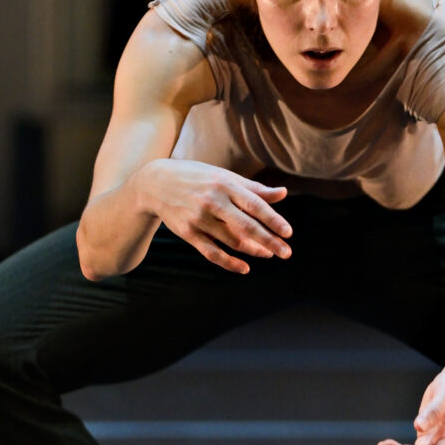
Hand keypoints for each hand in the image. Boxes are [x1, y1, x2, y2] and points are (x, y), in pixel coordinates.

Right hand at [140, 159, 292, 274]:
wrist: (156, 183)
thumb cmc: (197, 177)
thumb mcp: (225, 176)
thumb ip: (254, 188)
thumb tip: (283, 194)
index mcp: (225, 184)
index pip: (255, 205)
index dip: (273, 220)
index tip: (288, 233)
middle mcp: (213, 201)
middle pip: (246, 226)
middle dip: (269, 241)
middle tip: (286, 253)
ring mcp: (199, 218)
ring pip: (232, 241)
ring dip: (253, 251)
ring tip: (268, 254)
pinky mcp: (188, 233)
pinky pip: (212, 253)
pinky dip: (229, 263)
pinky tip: (244, 268)